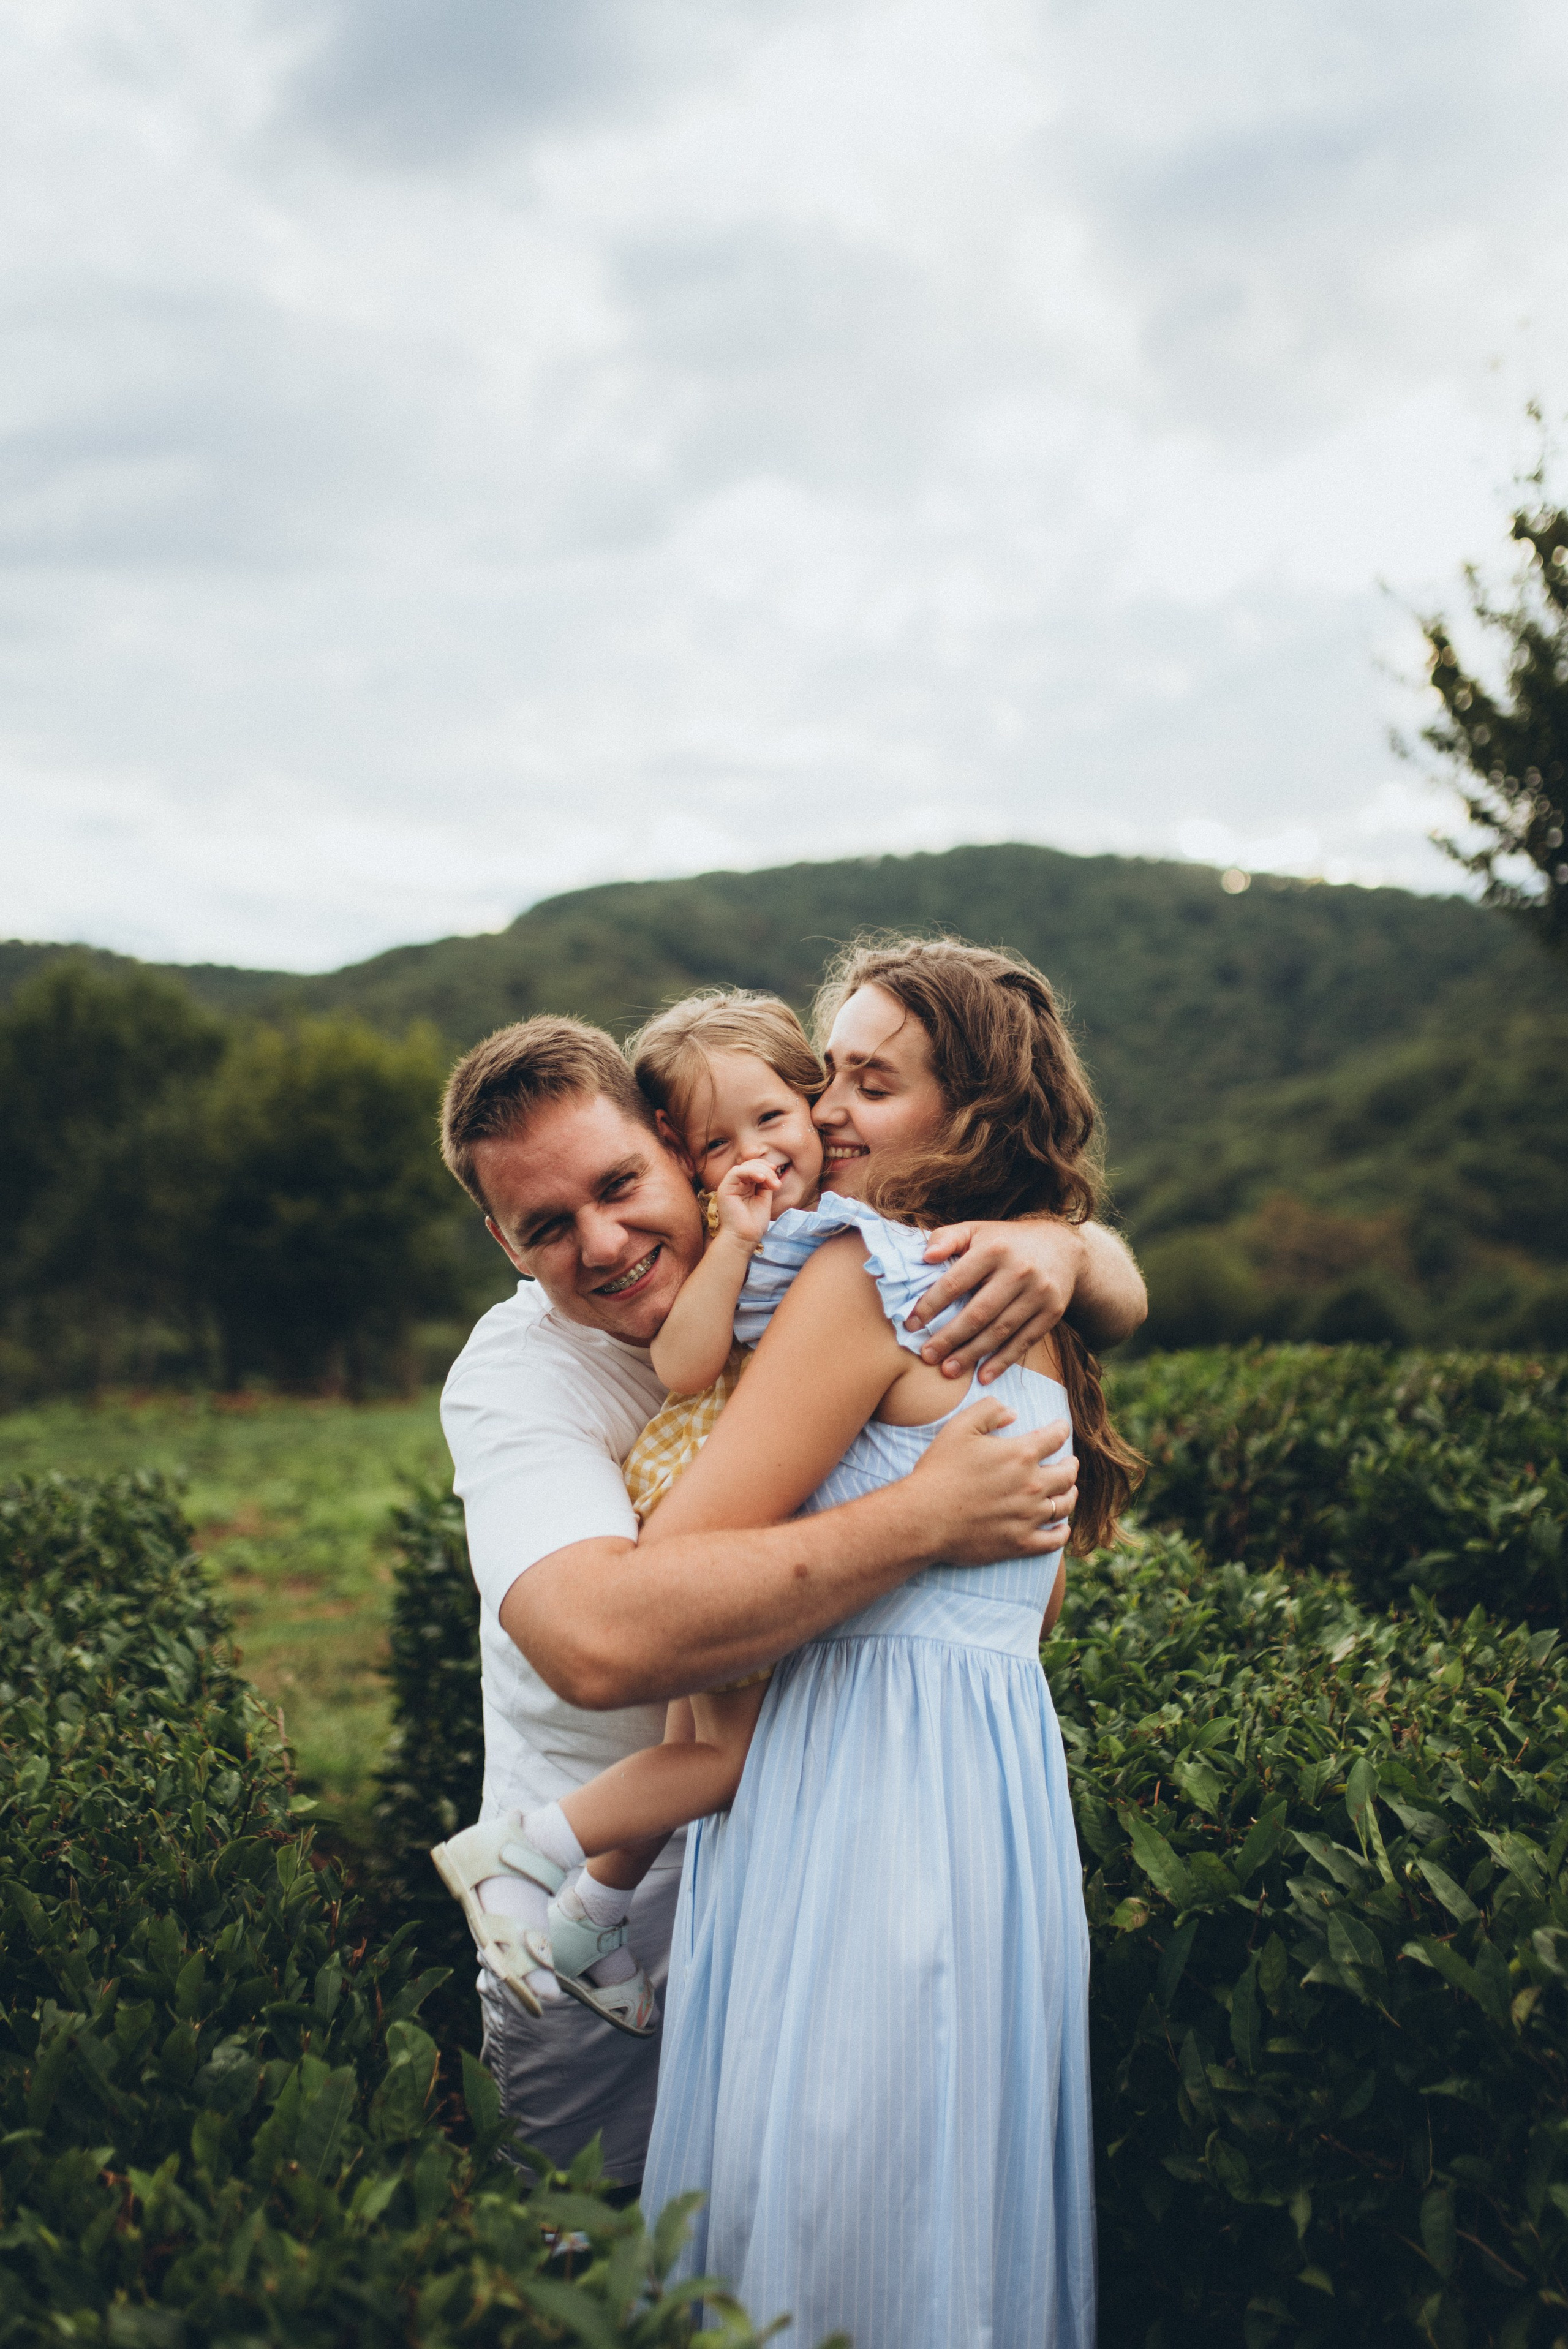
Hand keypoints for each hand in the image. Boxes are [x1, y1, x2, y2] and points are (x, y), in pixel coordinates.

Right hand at [712, 1158, 780, 1248]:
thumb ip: (765, 1184)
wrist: (744, 1238)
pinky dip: (750, 1172)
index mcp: (744, 1187)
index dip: (766, 1168)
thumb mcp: (764, 1199)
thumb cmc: (753, 1224)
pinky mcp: (724, 1189)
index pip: (754, 1169)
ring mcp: (729, 1186)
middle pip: (750, 1165)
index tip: (777, 1177)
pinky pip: (736, 1172)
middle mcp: (735, 1185)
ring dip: (761, 1171)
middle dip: (766, 1170)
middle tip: (776, 1184)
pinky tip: (761, 1178)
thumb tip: (771, 1171)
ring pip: (744, 1167)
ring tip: (771, 1183)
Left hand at [907, 1219, 1082, 1382]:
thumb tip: (925, 1256)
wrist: (1061, 1248)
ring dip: (972, 1354)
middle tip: (927, 1356)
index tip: (910, 1325)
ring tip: (948, 1370)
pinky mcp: (1052, 1312)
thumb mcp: (976, 1230)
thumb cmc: (1005, 1242)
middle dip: (949, 1338)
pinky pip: (1024, 1341)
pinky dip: (1003, 1361)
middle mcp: (1019, 1271)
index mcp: (994, 1250)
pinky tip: (983, 1376)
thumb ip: (946, 1238)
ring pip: (1000, 1331)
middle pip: (978, 1312)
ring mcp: (1038, 1294)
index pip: (955, 1282)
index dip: (930, 1306)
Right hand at [908, 1398, 1076, 1561]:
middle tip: (1069, 1462)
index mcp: (1021, 1455)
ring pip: (1064, 1505)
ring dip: (1070, 1495)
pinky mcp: (1020, 1543)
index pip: (1055, 1437)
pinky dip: (1062, 1533)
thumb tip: (1013, 1413)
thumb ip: (989, 1411)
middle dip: (1070, 1465)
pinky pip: (1053, 1541)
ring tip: (1069, 1491)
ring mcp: (1028, 1517)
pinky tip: (1062, 1528)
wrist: (924, 1517)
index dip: (1061, 1429)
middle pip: (1067, 1474)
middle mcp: (1032, 1485)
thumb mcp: (959, 1427)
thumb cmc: (940, 1470)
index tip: (1061, 1427)